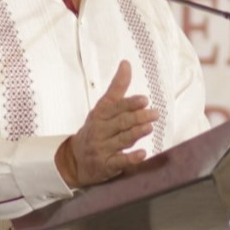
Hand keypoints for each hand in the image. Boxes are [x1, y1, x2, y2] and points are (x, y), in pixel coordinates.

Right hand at [56, 61, 159, 187]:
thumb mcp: (102, 108)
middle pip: (120, 122)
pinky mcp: (107, 165)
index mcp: (100, 115)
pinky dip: (131, 158)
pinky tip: (142, 154)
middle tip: (154, 114)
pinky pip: (119, 162)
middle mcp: (100, 130)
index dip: (129, 103)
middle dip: (137, 117)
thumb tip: (126, 64)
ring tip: (149, 127)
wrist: (76, 159)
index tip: (144, 100)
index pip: (115, 107)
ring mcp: (102, 148)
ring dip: (135, 133)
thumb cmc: (95, 129)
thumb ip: (117, 88)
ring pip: (121, 140)